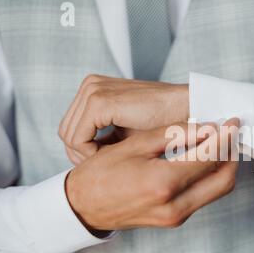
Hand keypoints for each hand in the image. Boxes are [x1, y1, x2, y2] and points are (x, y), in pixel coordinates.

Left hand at [59, 74, 188, 164]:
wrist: (187, 109)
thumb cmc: (163, 123)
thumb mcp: (126, 132)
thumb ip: (105, 139)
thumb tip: (83, 158)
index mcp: (95, 89)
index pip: (71, 127)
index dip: (84, 151)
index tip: (105, 163)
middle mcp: (90, 85)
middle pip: (66, 132)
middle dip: (83, 155)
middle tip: (107, 166)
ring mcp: (93, 91)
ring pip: (69, 137)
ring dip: (88, 155)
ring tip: (112, 161)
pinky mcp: (99, 102)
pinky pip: (78, 139)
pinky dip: (91, 153)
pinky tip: (113, 156)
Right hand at [65, 119, 238, 230]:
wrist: (82, 208)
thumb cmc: (99, 176)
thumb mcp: (134, 147)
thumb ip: (173, 136)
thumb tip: (206, 128)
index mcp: (163, 183)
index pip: (209, 157)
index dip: (225, 136)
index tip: (232, 122)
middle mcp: (175, 205)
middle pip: (224, 179)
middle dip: (232, 154)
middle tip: (231, 133)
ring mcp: (176, 217)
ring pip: (217, 190)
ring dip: (223, 165)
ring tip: (219, 143)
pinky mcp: (175, 220)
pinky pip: (204, 196)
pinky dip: (210, 177)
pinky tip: (204, 160)